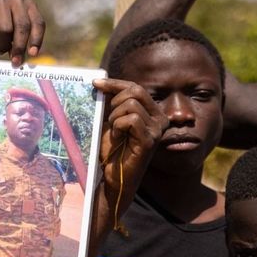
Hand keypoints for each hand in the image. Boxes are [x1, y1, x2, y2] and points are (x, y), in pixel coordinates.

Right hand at [0, 0, 45, 66]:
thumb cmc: (5, 26)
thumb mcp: (18, 31)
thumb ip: (25, 42)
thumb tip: (30, 58)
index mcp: (29, 5)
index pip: (38, 23)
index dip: (36, 39)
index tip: (33, 54)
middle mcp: (16, 0)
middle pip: (22, 26)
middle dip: (19, 46)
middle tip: (16, 61)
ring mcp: (0, 2)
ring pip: (5, 30)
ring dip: (3, 45)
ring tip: (1, 49)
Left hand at [92, 78, 167, 220]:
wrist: (112, 174)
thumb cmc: (112, 148)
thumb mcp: (111, 120)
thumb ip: (112, 103)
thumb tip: (101, 82)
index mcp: (153, 112)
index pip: (135, 87)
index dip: (114, 83)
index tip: (95, 83)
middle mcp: (160, 119)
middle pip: (136, 91)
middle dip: (115, 101)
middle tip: (109, 118)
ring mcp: (157, 130)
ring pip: (131, 104)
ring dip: (115, 117)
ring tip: (115, 131)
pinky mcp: (150, 140)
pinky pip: (131, 119)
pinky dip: (118, 126)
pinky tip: (117, 137)